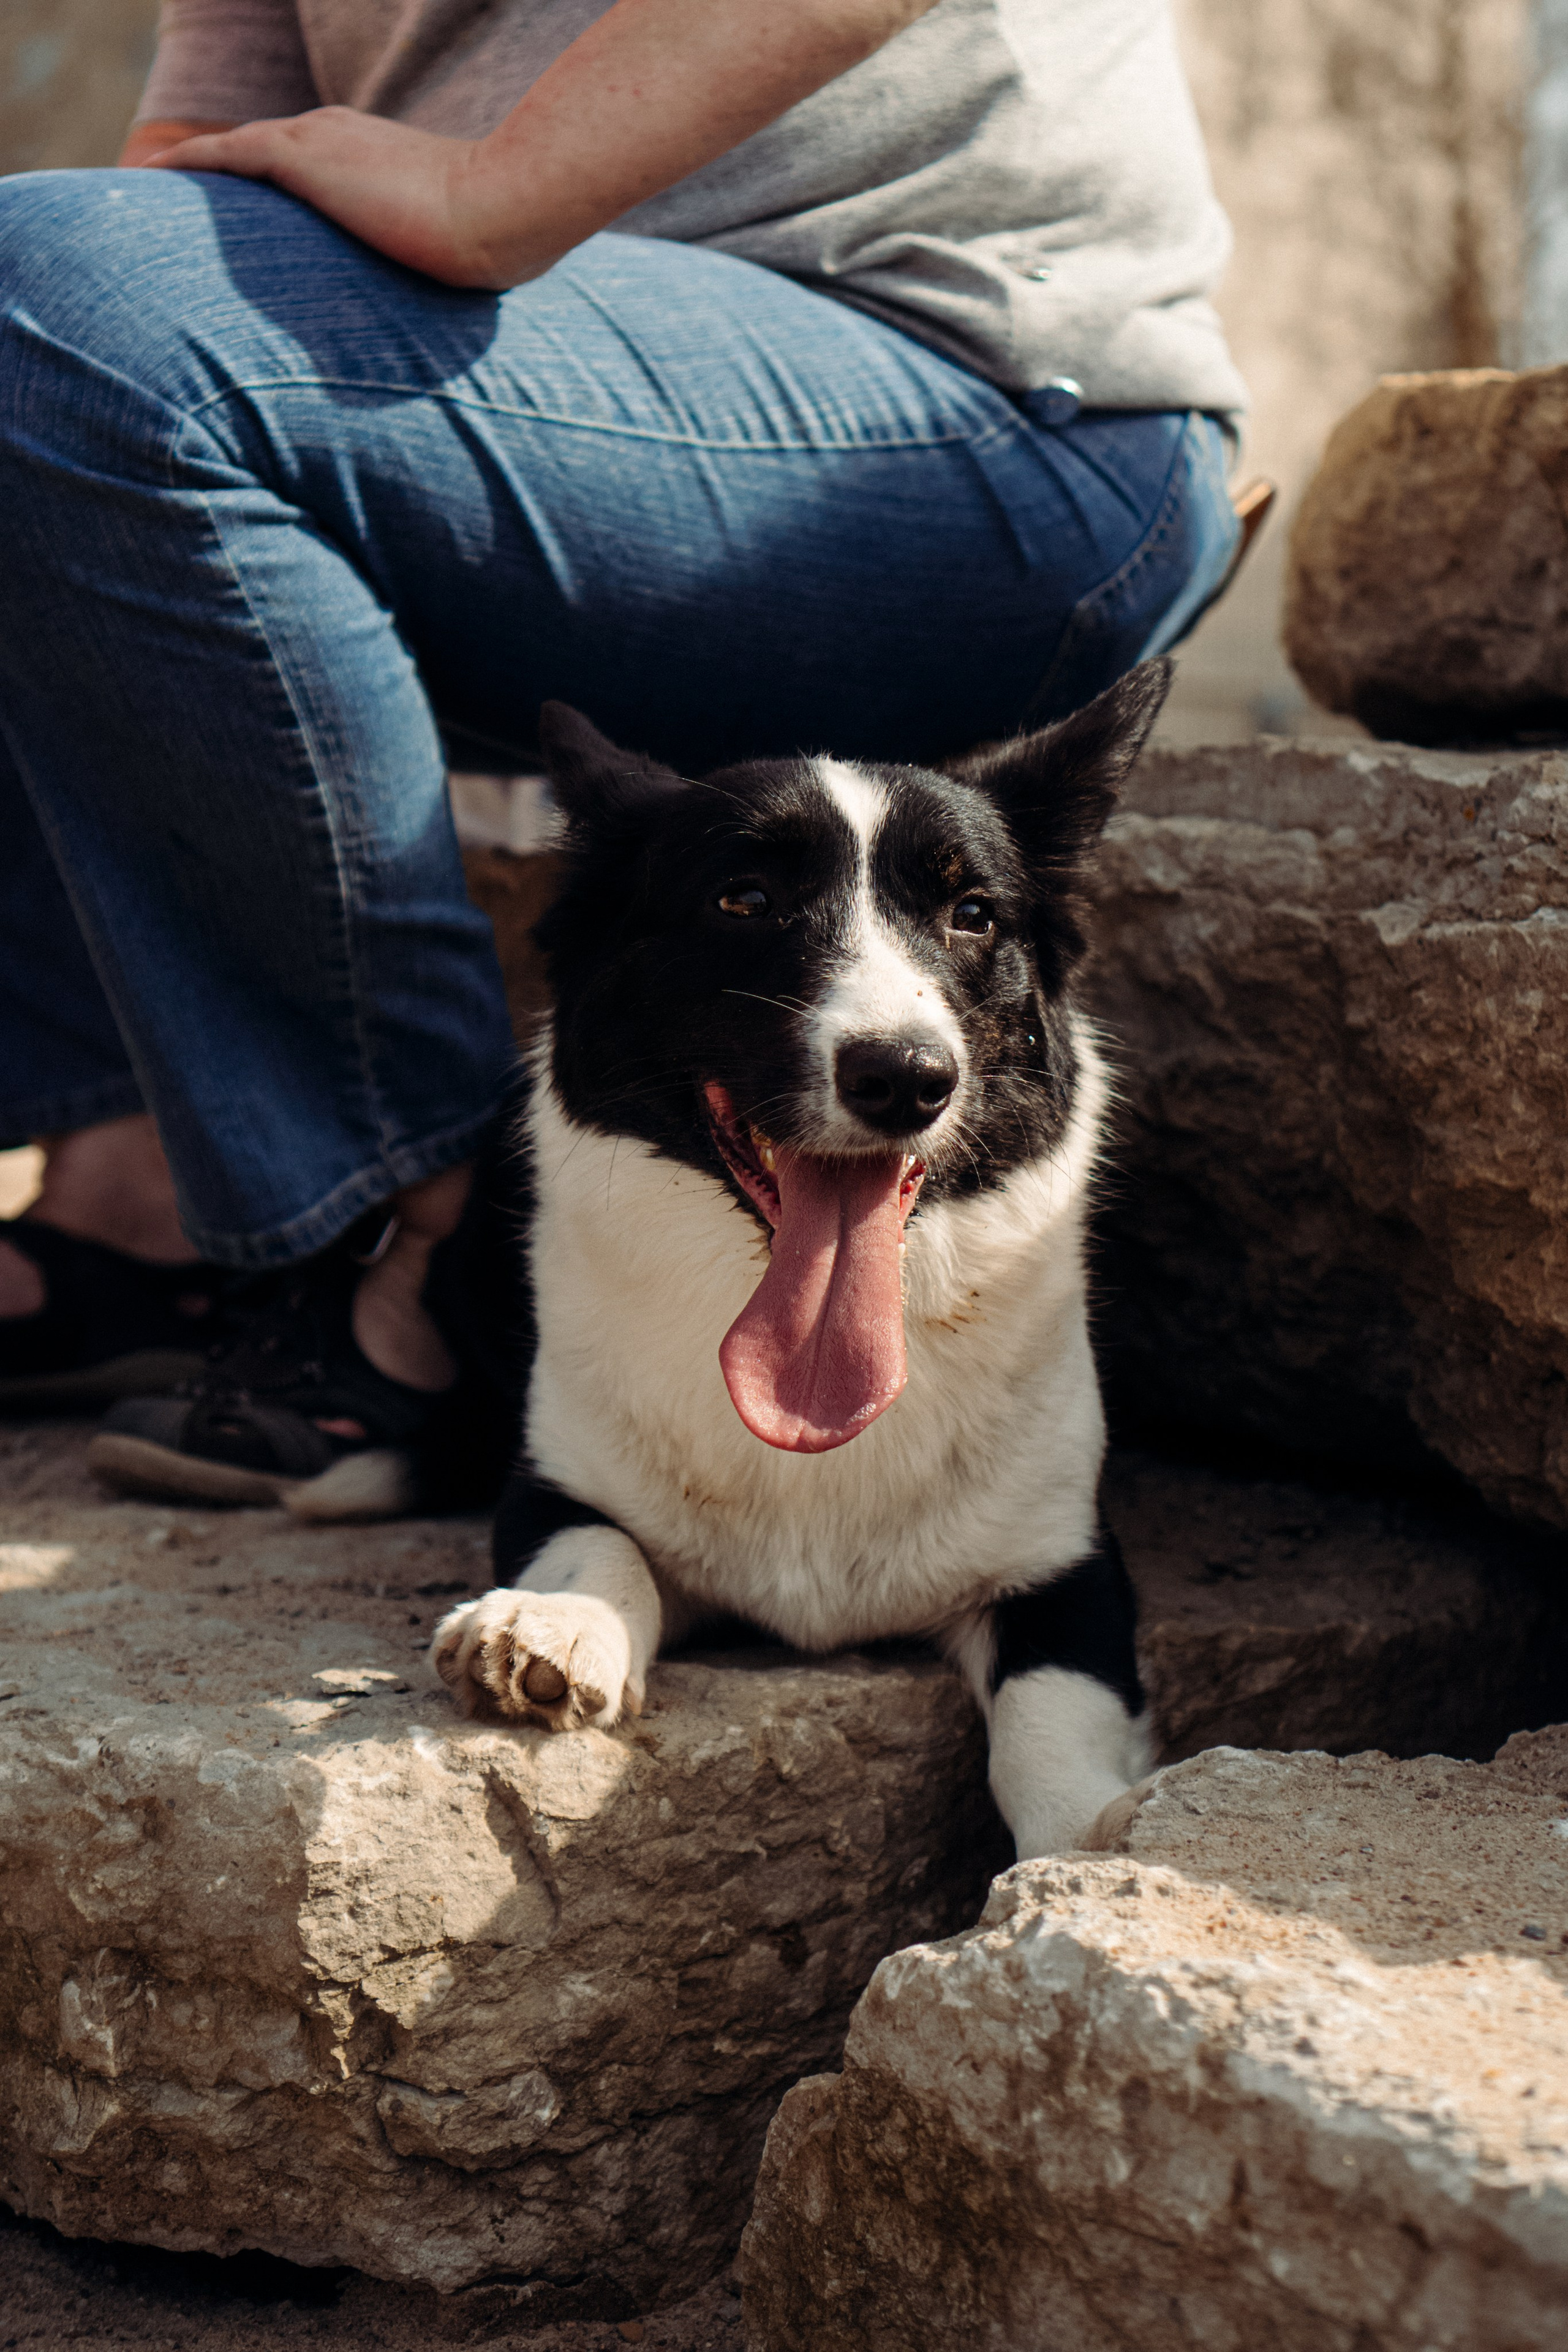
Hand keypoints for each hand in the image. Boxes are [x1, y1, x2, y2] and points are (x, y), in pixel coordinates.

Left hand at [153, 109, 529, 289]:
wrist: (504, 207)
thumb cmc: (497, 239)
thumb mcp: (450, 251)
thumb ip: (424, 267)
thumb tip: (424, 343)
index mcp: (368, 153)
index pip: (302, 163)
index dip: (266, 184)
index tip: (240, 216)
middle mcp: (335, 133)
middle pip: (260, 152)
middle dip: (222, 178)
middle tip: (177, 209)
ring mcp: (318, 139)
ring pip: (236, 152)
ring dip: (199, 175)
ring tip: (155, 200)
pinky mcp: (303, 155)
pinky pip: (225, 154)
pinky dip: (191, 164)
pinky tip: (155, 177)